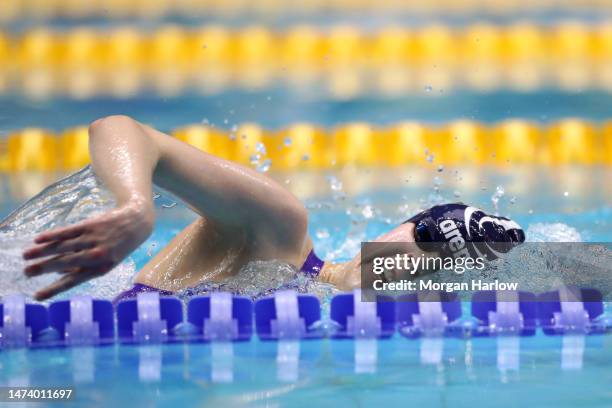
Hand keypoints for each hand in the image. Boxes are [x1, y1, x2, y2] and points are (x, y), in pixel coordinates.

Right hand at [22, 201, 153, 299]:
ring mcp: (93, 239)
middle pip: (64, 263)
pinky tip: (38, 239)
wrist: (136, 223)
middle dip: (43, 268)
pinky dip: (51, 236)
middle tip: (26, 272)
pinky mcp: (90, 226)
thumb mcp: (108, 262)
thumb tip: (60, 274)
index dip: (54, 289)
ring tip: (26, 256)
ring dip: (42, 252)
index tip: (37, 296)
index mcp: (101, 269)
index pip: (73, 281)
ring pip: (62, 247)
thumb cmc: (118, 246)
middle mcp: (97, 255)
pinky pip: (67, 232)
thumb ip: (85, 268)